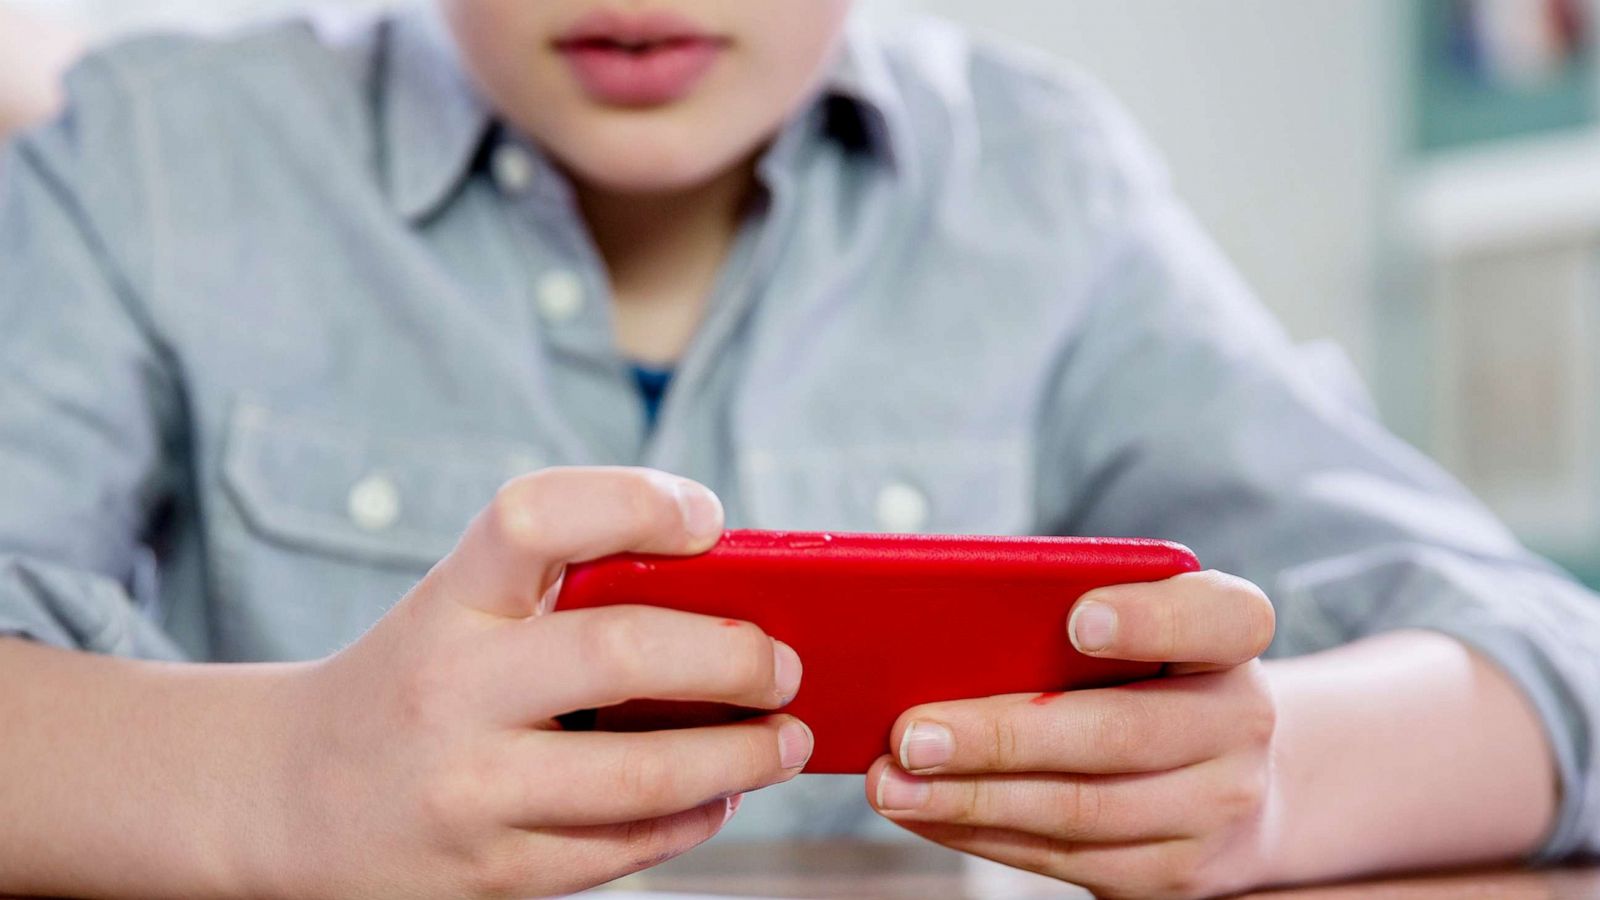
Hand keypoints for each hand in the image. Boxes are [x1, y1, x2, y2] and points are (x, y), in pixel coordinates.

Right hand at [255, 468, 812, 898]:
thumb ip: (565, 590)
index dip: (637, 502)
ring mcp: (468, 791)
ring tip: (785, 742)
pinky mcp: (489, 873)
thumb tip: (729, 596)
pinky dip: (694, 821)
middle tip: (785, 665)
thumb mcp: (459, 609)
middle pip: (622, 652)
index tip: (708, 520)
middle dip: (735, 657)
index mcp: (448, 601)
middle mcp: (449, 689)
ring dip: (742, 758)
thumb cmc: (413, 680)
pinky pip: (622, 851)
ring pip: (642, 777)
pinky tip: (720, 797)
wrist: (287, 796)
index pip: (538, 518)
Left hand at [866, 571, 1278, 899]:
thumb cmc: (1146, 671)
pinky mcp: (1174, 872)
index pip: (1219, 618)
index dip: (1149, 619)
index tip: (1077, 619)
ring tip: (894, 783)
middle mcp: (1240, 721)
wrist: (1233, 774)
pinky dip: (981, 835)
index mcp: (1231, 636)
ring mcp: (1216, 806)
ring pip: (1082, 811)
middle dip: (1002, 737)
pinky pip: (1065, 859)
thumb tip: (935, 624)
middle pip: (1119, 733)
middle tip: (912, 733)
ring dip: (971, 801)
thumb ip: (1064, 611)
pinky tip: (925, 812)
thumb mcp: (1136, 623)